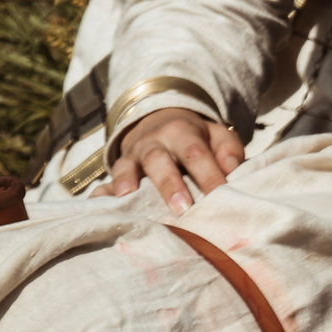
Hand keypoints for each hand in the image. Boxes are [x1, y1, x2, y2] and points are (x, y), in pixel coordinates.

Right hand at [108, 107, 244, 213]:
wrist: (160, 123)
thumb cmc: (197, 139)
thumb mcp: (217, 135)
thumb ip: (228, 150)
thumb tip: (233, 169)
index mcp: (181, 131)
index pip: (195, 153)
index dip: (208, 174)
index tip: (220, 194)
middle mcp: (152, 142)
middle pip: (159, 160)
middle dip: (169, 184)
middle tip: (182, 208)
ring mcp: (131, 156)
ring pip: (126, 167)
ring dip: (127, 183)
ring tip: (129, 201)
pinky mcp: (116, 171)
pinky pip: (104, 183)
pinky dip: (99, 195)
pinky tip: (98, 208)